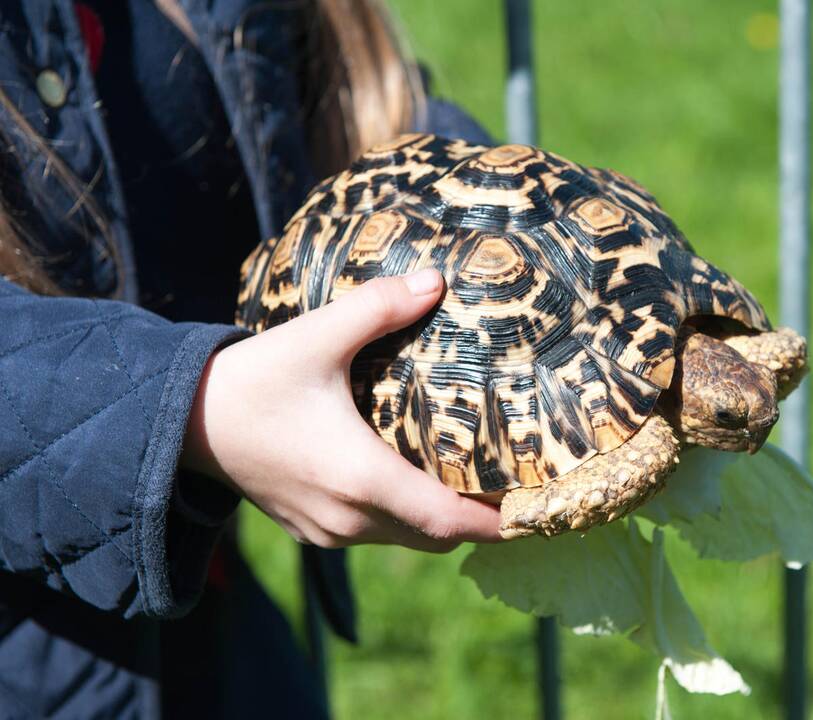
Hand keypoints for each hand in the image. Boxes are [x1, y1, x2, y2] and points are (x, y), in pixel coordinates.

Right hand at [182, 269, 502, 551]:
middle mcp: (350, 518)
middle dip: (479, 518)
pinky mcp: (311, 529)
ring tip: (472, 477)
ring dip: (440, 516)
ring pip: (406, 538)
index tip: (538, 505)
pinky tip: (412, 476)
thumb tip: (437, 280)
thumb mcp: (317, 337)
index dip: (500, 520)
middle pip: (436, 535)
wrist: (180, 422)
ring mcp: (328, 531)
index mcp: (361, 477)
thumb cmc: (251, 380)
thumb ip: (379, 308)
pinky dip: (404, 517)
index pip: (450, 520)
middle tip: (514, 483)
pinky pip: (375, 534)